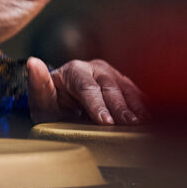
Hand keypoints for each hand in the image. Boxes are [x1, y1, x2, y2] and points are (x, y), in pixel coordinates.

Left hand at [27, 57, 147, 124]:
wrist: (66, 106)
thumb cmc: (54, 105)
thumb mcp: (41, 100)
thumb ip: (38, 84)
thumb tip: (33, 63)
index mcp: (74, 70)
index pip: (87, 87)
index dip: (97, 104)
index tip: (106, 121)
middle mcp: (94, 68)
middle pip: (109, 87)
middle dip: (120, 107)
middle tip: (130, 124)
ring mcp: (112, 74)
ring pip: (127, 88)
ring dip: (137, 106)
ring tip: (144, 123)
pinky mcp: (125, 83)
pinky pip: (137, 93)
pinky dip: (145, 105)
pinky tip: (154, 117)